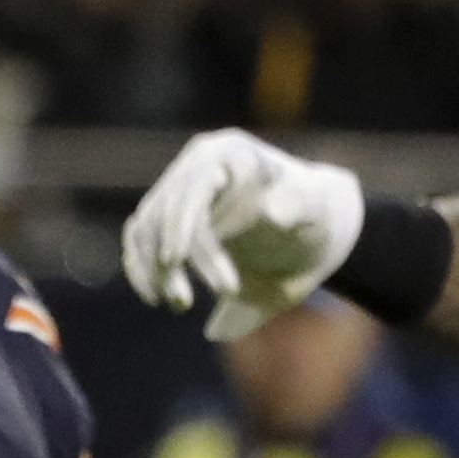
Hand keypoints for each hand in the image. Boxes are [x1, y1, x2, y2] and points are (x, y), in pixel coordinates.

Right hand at [121, 129, 364, 340]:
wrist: (307, 222)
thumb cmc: (315, 213)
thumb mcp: (318, 209)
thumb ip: (301, 206)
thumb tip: (274, 214)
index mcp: (231, 152)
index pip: (193, 186)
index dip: (179, 222)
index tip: (176, 260)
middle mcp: (197, 164)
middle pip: (164, 210)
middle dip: (169, 259)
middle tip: (184, 303)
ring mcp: (179, 188)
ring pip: (146, 228)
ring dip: (153, 271)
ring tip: (179, 305)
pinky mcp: (167, 214)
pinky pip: (140, 240)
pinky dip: (142, 269)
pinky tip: (158, 297)